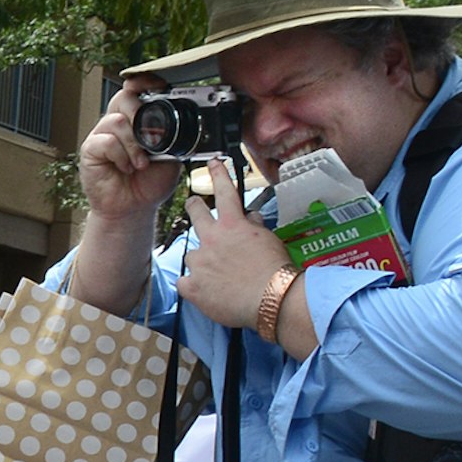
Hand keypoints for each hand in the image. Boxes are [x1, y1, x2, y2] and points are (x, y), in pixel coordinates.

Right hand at [77, 81, 181, 229]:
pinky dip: (121, 156)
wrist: (133, 208)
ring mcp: (102, 135)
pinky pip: (106, 142)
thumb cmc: (149, 183)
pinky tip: (126, 168)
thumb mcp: (171, 157)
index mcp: (137, 120)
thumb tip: (185, 125)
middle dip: (140, 111)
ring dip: (134, 145)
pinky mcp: (91, 150)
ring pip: (117, 121)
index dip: (145, 83)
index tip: (159, 84)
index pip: (137, 91)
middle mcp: (118, 123)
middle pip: (124, 97)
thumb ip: (174, 139)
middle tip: (151, 134)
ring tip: (140, 164)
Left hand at [172, 161, 287, 331]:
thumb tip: (249, 217)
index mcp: (233, 225)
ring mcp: (199, 262)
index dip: (218, 174)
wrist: (271, 298)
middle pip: (195, 212)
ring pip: (192, 254)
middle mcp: (211, 238)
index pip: (224, 191)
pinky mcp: (191, 285)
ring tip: (220, 276)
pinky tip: (207, 291)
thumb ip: (254, 226)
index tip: (212, 163)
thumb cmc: (275, 271)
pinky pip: (185, 281)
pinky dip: (194, 286)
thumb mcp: (269, 240)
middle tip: (194, 205)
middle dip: (194, 206)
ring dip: (202, 260)